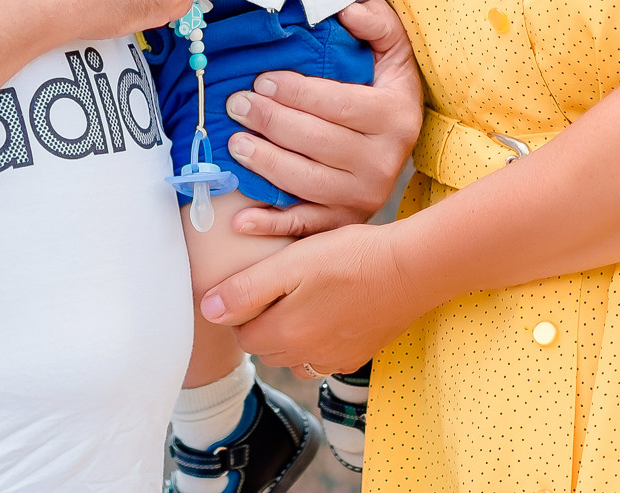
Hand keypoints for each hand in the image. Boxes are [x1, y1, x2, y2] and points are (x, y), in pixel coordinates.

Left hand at [203, 221, 421, 375]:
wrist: (410, 271)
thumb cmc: (349, 258)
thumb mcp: (290, 263)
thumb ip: (246, 289)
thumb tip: (208, 310)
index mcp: (284, 334)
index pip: (241, 335)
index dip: (242, 309)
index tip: (256, 284)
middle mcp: (306, 357)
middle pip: (266, 348)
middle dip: (264, 323)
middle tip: (279, 288)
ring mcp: (334, 360)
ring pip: (294, 357)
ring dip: (290, 337)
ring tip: (303, 300)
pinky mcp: (357, 356)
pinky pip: (323, 359)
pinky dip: (318, 342)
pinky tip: (330, 314)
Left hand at [224, 0, 422, 236]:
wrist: (399, 143)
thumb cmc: (385, 89)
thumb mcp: (392, 51)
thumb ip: (377, 23)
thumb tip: (349, 10)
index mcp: (396, 116)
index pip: (339, 104)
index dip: (297, 93)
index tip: (262, 79)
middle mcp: (385, 162)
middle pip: (319, 143)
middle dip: (272, 122)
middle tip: (236, 104)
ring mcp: (365, 196)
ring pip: (308, 184)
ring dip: (266, 164)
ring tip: (234, 143)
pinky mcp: (346, 221)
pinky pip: (306, 227)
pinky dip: (272, 226)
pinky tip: (239, 219)